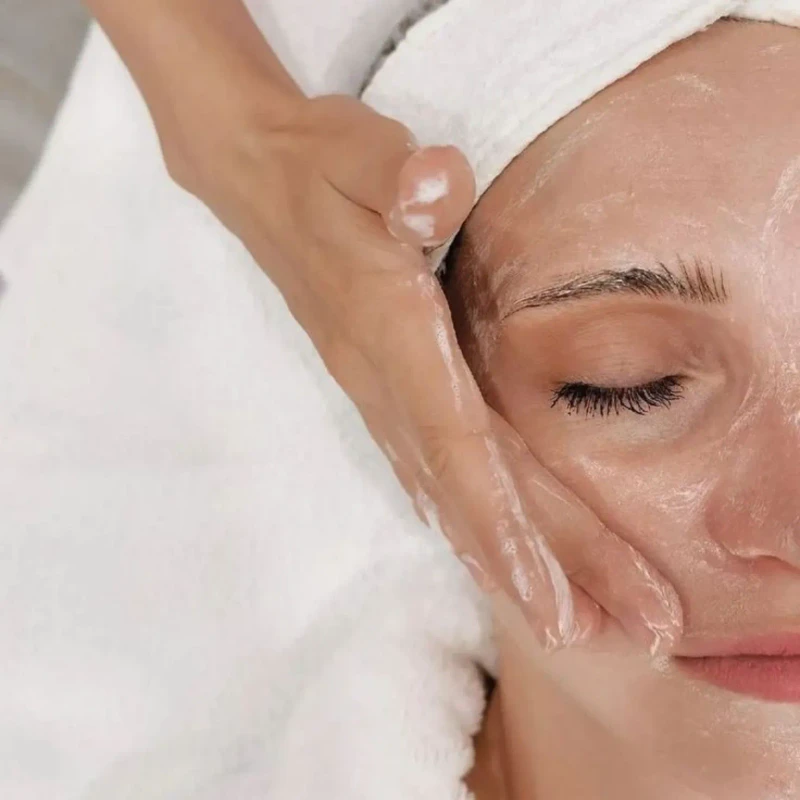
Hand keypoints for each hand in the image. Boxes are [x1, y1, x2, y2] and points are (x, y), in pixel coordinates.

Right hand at [87, 0, 680, 652]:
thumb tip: (439, 187)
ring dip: (503, 556)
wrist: (258, 179)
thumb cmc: (319, 161)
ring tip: (562, 617)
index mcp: (389, 329)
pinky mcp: (378, 381)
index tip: (549, 597)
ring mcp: (377, 387)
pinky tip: (482, 549)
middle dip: (531, 565)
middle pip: (467, 486)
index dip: (501, 521)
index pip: (455, 440)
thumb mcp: (357, 149)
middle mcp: (384, 377)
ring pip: (449, 486)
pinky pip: (428, 462)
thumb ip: (397, 174)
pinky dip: (462, 514)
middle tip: (600, 632)